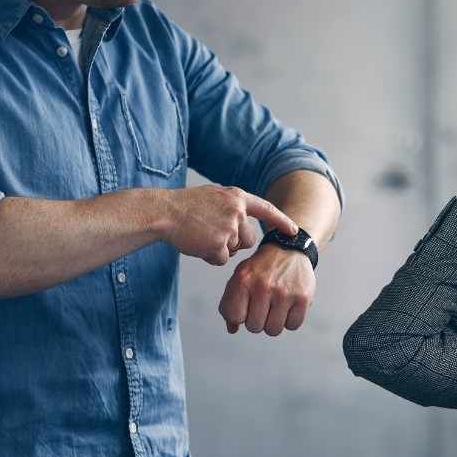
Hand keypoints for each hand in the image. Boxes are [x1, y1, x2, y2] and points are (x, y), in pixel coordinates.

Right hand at [161, 185, 296, 264]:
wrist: (162, 213)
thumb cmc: (185, 207)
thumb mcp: (213, 197)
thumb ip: (232, 207)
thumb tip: (245, 225)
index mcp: (237, 196)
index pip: (267, 209)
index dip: (282, 222)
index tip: (295, 231)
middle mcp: (237, 210)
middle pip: (249, 239)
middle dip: (234, 242)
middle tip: (210, 232)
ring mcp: (229, 227)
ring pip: (236, 250)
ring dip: (221, 249)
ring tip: (202, 235)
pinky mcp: (219, 244)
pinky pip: (222, 260)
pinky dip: (210, 257)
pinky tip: (197, 244)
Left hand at [218, 245, 314, 334]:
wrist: (289, 251)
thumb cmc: (261, 269)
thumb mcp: (239, 279)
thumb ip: (229, 304)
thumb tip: (232, 329)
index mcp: (244, 280)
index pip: (235, 317)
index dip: (240, 316)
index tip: (246, 308)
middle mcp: (264, 286)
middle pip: (254, 327)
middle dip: (257, 321)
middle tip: (262, 309)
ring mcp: (285, 293)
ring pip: (273, 330)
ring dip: (273, 324)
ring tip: (275, 309)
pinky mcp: (303, 298)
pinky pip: (293, 325)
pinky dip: (290, 321)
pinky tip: (288, 308)